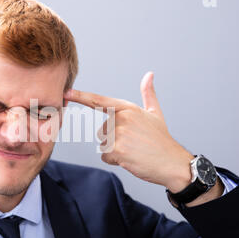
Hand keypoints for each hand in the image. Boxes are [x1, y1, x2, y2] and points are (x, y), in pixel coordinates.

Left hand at [64, 72, 194, 191]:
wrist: (172, 163)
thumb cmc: (161, 139)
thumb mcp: (155, 113)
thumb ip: (148, 94)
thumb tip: (149, 75)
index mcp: (128, 108)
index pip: (99, 100)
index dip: (80, 96)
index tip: (66, 92)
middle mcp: (122, 118)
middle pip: (101, 131)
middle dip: (113, 139)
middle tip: (133, 143)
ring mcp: (120, 134)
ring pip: (103, 144)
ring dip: (114, 150)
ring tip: (133, 151)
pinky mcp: (118, 150)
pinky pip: (105, 156)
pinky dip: (115, 160)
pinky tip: (130, 159)